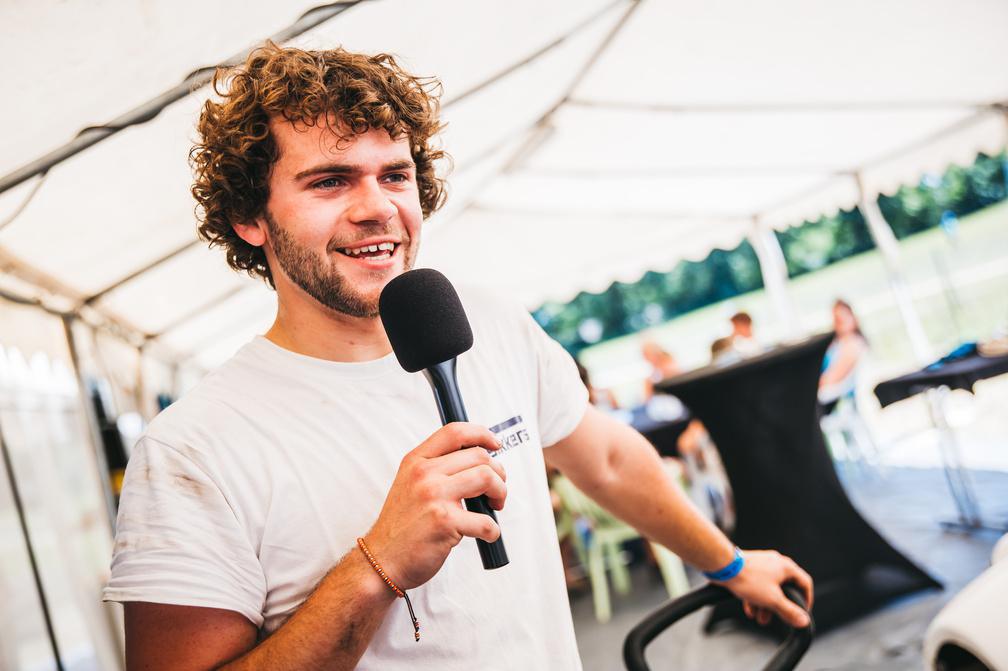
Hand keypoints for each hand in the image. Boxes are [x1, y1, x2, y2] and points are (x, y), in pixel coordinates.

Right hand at [363, 422, 505, 589]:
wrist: (382, 560)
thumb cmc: (402, 525)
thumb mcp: (410, 484)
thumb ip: (436, 468)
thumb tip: (478, 459)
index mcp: (416, 461)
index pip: (455, 432)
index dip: (481, 433)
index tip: (495, 444)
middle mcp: (424, 474)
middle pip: (479, 456)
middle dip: (498, 473)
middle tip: (496, 490)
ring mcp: (434, 497)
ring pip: (487, 479)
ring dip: (501, 493)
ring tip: (495, 506)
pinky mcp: (445, 522)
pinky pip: (486, 521)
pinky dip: (493, 530)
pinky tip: (487, 534)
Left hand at [721, 550, 813, 627]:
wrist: (723, 566)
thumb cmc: (748, 578)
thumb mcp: (772, 599)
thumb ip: (789, 611)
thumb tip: (803, 620)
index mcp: (786, 567)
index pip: (805, 583)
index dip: (806, 599)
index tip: (802, 611)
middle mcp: (776, 563)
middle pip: (785, 588)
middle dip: (779, 607)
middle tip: (777, 619)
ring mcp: (762, 565)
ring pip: (769, 588)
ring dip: (766, 605)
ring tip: (760, 618)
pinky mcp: (749, 568)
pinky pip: (757, 585)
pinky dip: (756, 598)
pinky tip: (750, 610)